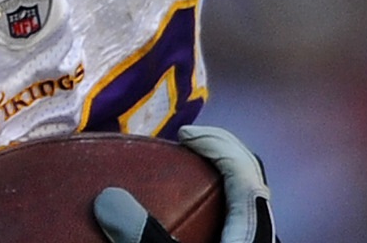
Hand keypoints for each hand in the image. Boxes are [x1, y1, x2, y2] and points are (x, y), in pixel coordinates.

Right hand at [92, 126, 276, 242]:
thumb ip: (142, 236)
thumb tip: (106, 198)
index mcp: (253, 227)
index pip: (244, 170)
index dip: (217, 143)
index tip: (185, 135)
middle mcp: (260, 232)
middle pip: (250, 178)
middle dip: (219, 153)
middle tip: (186, 146)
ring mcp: (252, 241)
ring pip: (245, 201)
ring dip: (217, 179)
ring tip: (182, 176)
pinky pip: (236, 221)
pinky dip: (215, 206)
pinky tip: (186, 218)